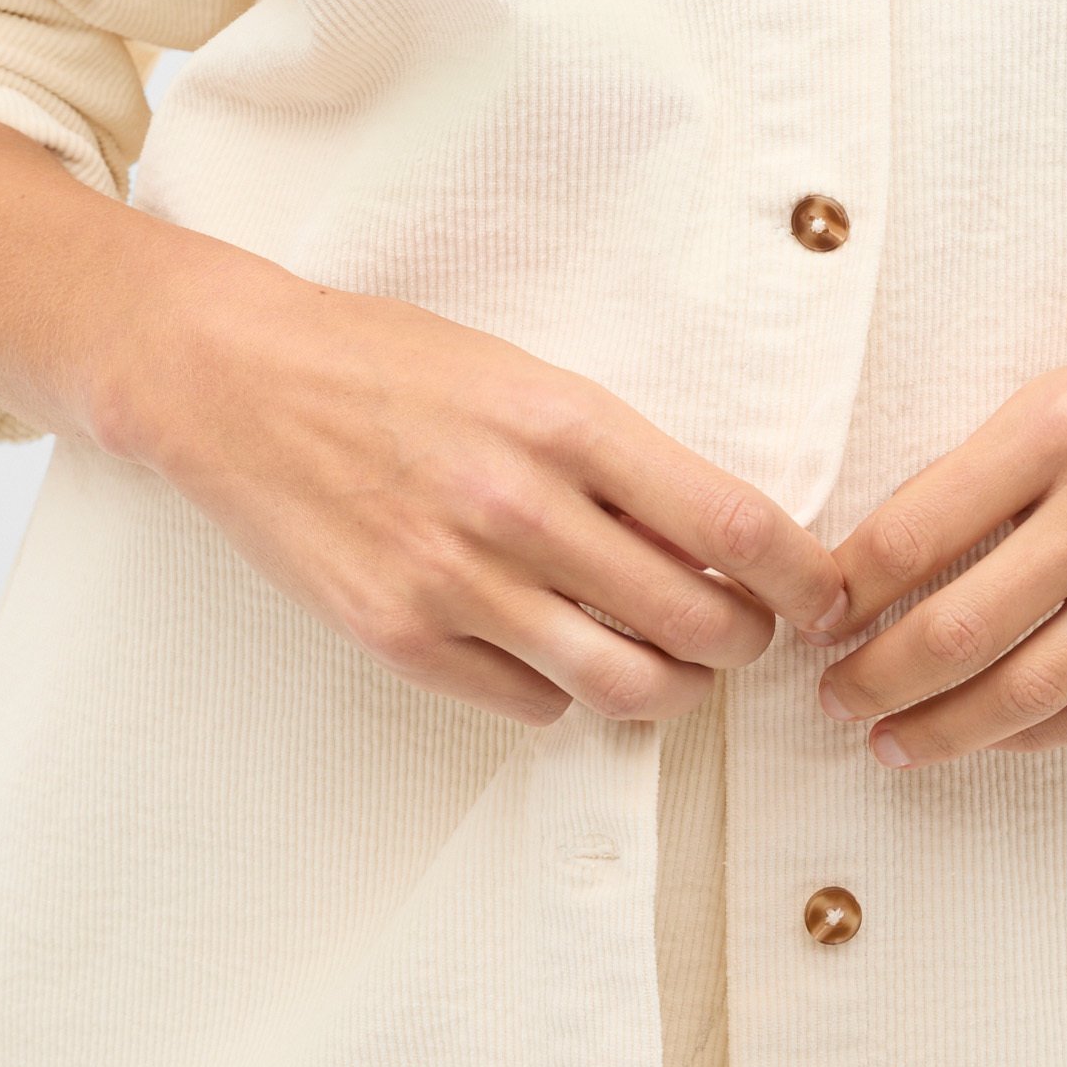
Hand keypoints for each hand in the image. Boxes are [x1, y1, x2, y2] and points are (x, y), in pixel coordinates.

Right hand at [94, 244, 850, 726]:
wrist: (237, 379)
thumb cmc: (390, 363)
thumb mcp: (525, 375)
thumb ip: (619, 455)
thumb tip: (722, 535)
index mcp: (566, 422)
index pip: (733, 522)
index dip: (806, 577)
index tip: (829, 596)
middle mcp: (520, 507)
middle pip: (697, 620)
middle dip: (748, 642)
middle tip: (750, 633)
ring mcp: (454, 581)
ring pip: (624, 685)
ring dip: (673, 688)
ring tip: (673, 666)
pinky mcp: (396, 635)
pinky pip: (530, 703)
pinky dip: (566, 696)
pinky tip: (561, 658)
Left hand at [814, 254, 1066, 766]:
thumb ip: (995, 461)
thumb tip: (892, 551)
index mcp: (1059, 423)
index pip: (916, 531)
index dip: (847, 592)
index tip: (811, 616)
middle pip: (960, 626)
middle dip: (876, 679)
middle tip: (831, 700)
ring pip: (1031, 686)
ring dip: (945, 728)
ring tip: (892, 741)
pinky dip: (1042, 732)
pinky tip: (998, 736)